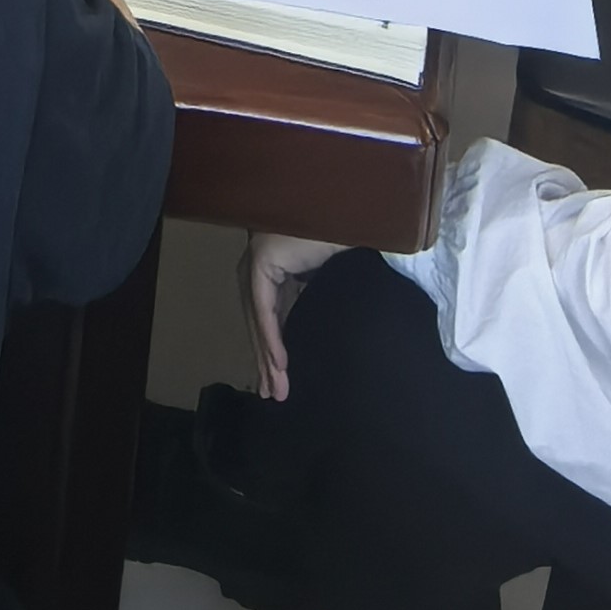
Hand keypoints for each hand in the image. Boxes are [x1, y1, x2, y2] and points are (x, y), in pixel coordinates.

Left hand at [241, 235, 348, 400]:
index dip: (272, 351)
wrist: (353, 214)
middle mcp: (260, 267)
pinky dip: (271, 337)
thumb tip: (318, 334)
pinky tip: (278, 363)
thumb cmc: (342, 240)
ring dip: (268, 358)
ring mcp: (258, 262)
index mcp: (274, 271)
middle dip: (266, 362)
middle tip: (273, 395)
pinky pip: (264, 308)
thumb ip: (314, 302)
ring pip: (259, 320)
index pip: (268, 319)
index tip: (276, 383)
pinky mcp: (262, 261)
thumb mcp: (326, 282)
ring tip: (276, 389)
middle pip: (260, 324)